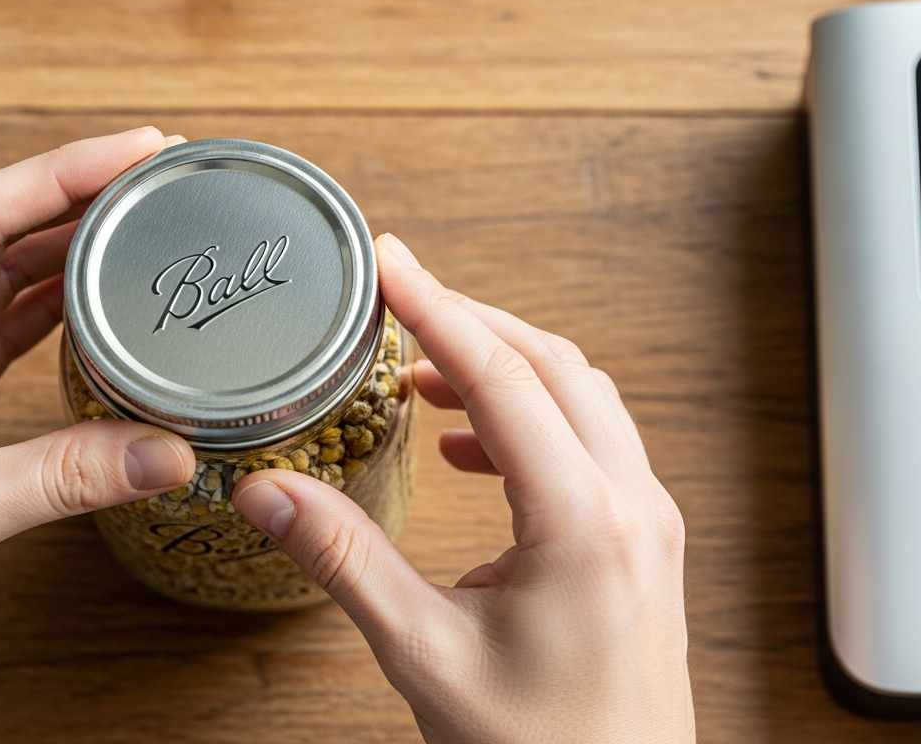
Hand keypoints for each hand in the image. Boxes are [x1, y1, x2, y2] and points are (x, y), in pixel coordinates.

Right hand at [230, 234, 694, 742]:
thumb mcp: (426, 656)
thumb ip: (346, 563)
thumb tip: (270, 493)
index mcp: (585, 523)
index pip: (504, 377)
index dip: (436, 308)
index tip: (388, 263)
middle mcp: (634, 507)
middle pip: (552, 366)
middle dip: (470, 322)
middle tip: (397, 302)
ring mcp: (650, 523)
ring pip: (581, 398)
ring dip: (505, 368)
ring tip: (425, 377)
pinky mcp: (645, 544)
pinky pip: (594, 444)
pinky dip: (532, 419)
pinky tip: (475, 452)